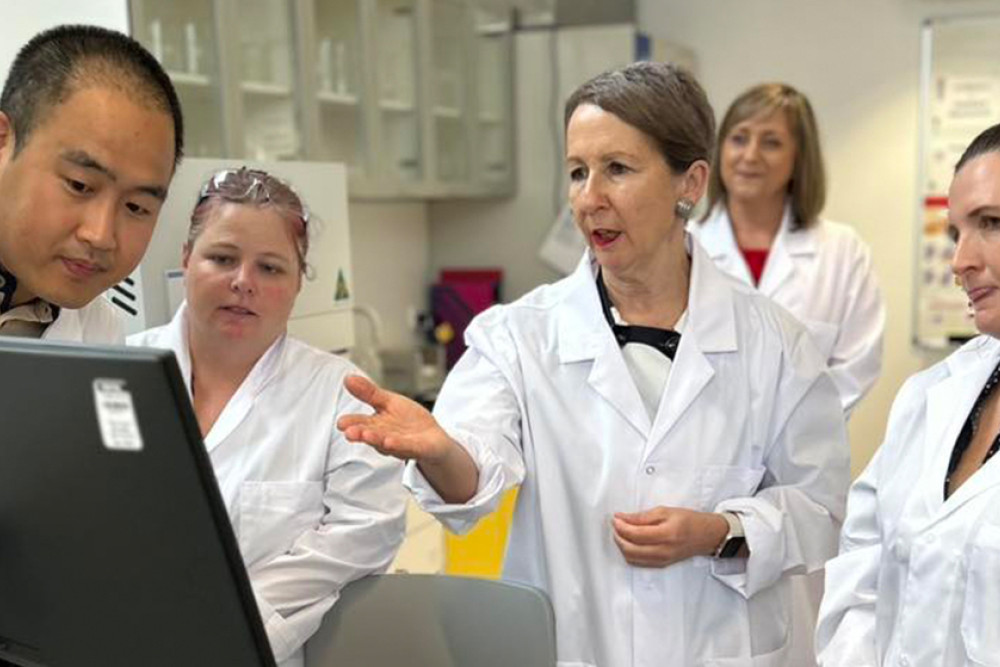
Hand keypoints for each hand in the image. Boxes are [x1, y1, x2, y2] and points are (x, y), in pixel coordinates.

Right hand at [337, 375, 452, 461]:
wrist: (433, 438)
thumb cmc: (408, 421)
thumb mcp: (389, 402)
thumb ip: (369, 392)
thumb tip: (348, 377)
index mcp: (376, 425)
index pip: (360, 423)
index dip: (350, 423)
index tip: (341, 423)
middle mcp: (384, 437)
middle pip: (370, 435)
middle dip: (359, 434)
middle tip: (349, 432)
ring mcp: (400, 444)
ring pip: (386, 443)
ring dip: (375, 439)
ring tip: (366, 435)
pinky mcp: (417, 448)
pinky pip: (407, 447)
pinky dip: (399, 445)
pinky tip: (390, 442)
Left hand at [612, 507, 728, 567]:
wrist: (706, 535)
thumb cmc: (689, 521)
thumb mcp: (666, 511)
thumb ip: (642, 516)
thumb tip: (622, 518)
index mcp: (667, 534)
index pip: (636, 534)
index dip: (621, 526)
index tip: (615, 518)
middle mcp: (664, 551)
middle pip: (631, 549)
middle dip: (618, 537)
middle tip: (616, 526)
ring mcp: (662, 560)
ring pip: (632, 558)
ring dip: (622, 546)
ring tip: (621, 533)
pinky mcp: (661, 564)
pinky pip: (639, 562)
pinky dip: (630, 553)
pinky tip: (629, 543)